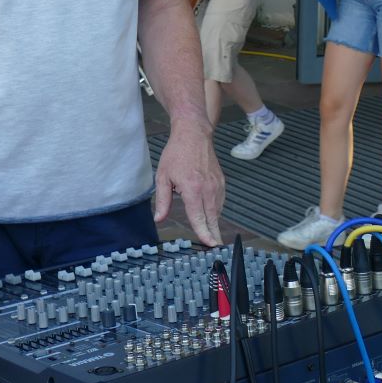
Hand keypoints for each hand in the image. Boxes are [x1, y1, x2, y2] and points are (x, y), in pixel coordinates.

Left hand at [152, 120, 225, 246]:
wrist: (193, 134)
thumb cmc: (176, 154)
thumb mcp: (163, 176)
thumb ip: (162, 200)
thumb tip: (159, 219)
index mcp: (192, 188)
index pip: (199, 217)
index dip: (204, 233)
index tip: (209, 245)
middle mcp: (207, 188)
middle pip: (213, 218)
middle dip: (214, 234)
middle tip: (216, 248)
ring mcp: (217, 185)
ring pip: (218, 211)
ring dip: (215, 223)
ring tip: (212, 235)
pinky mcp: (222, 182)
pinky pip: (220, 202)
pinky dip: (216, 210)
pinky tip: (210, 215)